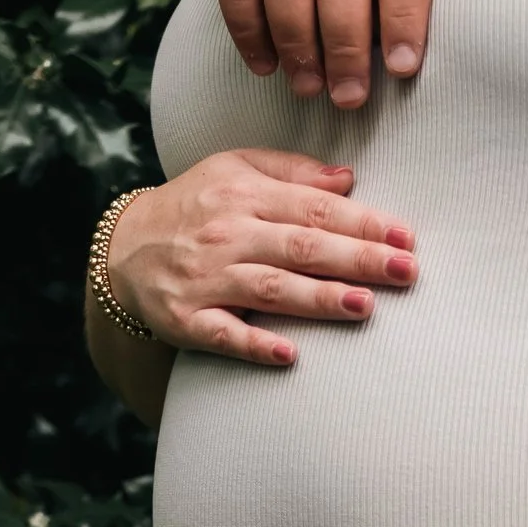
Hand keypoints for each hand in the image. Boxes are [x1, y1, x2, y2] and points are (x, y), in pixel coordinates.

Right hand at [107, 152, 416, 367]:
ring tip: (364, 305)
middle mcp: (227, 235)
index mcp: (244, 196)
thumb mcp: (234, 170)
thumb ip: (292, 172)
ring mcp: (207, 279)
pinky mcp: (188, 319)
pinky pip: (225, 334)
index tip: (405, 237)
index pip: (314, 209)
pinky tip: (289, 356)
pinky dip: (255, 346)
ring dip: (318, 299)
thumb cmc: (193, 207)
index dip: (362, 223)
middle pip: (301, 247)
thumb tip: (348, 178)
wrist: (122, 250)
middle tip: (405, 271)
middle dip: (356, 259)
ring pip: (270, 289)